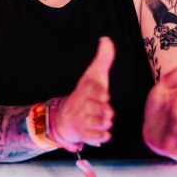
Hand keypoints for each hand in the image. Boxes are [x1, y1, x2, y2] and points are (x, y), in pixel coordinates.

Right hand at [50, 36, 114, 150]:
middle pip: (93, 107)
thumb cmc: (87, 94)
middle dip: (100, 110)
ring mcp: (84, 119)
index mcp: (88, 90)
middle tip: (108, 111)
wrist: (68, 115)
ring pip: (93, 122)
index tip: (105, 94)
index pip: (92, 89)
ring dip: (100, 123)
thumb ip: (103, 59)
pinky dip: (98, 137)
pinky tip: (105, 136)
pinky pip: (91, 137)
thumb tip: (106, 39)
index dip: (98, 92)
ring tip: (107, 122)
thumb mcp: (94, 76)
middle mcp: (85, 105)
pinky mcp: (86, 133)